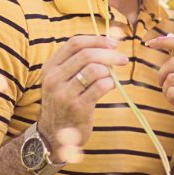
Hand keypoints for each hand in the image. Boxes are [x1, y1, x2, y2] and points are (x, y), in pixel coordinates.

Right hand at [36, 35, 126, 159]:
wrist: (54, 134)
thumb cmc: (65, 101)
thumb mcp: (62, 79)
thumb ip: (79, 61)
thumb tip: (109, 42)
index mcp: (50, 67)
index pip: (75, 43)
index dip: (97, 40)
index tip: (113, 43)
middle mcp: (54, 79)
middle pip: (86, 54)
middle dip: (109, 54)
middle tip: (123, 58)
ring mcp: (64, 94)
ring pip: (94, 69)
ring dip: (109, 70)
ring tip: (110, 77)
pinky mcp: (77, 108)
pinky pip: (100, 86)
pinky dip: (110, 83)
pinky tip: (110, 87)